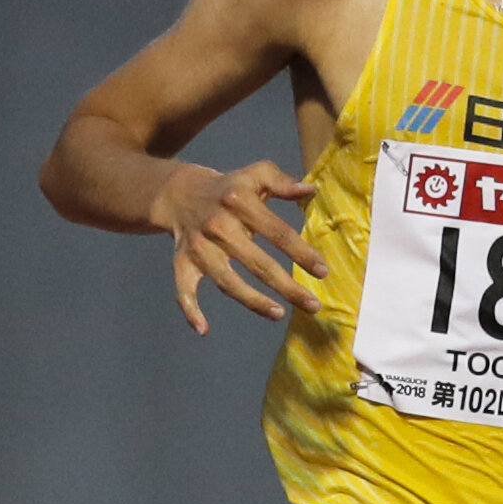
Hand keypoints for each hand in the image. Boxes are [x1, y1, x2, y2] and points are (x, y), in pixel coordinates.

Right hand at [163, 160, 322, 334]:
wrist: (180, 193)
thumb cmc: (230, 188)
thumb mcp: (255, 174)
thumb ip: (282, 181)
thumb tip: (310, 190)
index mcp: (239, 201)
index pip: (276, 231)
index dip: (300, 252)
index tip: (322, 271)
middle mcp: (218, 225)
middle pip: (257, 262)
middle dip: (287, 286)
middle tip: (313, 305)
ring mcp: (199, 247)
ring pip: (227, 280)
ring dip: (252, 301)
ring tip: (279, 314)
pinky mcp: (182, 262)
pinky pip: (183, 289)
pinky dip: (190, 310)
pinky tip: (203, 329)